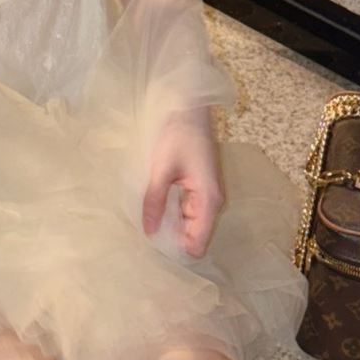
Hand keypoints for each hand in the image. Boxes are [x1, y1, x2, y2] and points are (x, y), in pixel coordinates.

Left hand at [141, 106, 225, 259]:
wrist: (189, 108)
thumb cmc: (177, 135)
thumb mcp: (161, 169)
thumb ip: (155, 201)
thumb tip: (149, 232)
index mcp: (208, 200)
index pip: (198, 243)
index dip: (178, 251)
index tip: (155, 250)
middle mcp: (213, 201)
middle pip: (194, 235)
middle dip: (173, 238)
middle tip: (146, 236)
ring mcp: (208, 194)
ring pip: (190, 223)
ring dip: (172, 224)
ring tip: (148, 221)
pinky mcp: (200, 186)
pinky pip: (188, 209)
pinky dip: (173, 211)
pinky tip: (156, 207)